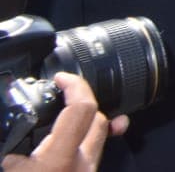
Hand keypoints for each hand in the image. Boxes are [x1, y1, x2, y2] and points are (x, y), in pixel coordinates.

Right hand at [2, 73, 127, 170]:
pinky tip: (71, 142)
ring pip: (99, 138)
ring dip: (86, 122)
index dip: (74, 85)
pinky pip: (93, 154)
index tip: (62, 78)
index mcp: (58, 159)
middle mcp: (81, 166)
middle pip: (98, 119)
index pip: (82, 108)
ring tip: (71, 112)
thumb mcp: (10, 168)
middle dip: (84, 99)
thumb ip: (10, 149)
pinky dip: (85, 142)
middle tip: (64, 93)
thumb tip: (9, 142)